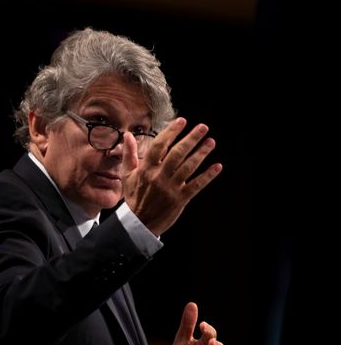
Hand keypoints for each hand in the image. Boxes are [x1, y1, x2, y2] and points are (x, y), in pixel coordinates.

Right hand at [121, 117, 221, 235]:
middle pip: (177, 153)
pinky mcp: (180, 199)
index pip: (159, 146)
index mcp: (146, 169)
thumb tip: (127, 135)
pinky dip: (207, 176)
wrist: (139, 223)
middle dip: (191, 139)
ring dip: (201, 153)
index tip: (181, 121)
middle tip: (203, 127)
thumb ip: (129, 154)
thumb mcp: (127, 175)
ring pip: (189, 167)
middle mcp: (159, 176)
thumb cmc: (134, 197)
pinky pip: (196, 185)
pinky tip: (217, 167)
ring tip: (211, 142)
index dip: (171, 132)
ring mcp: (170, 188)